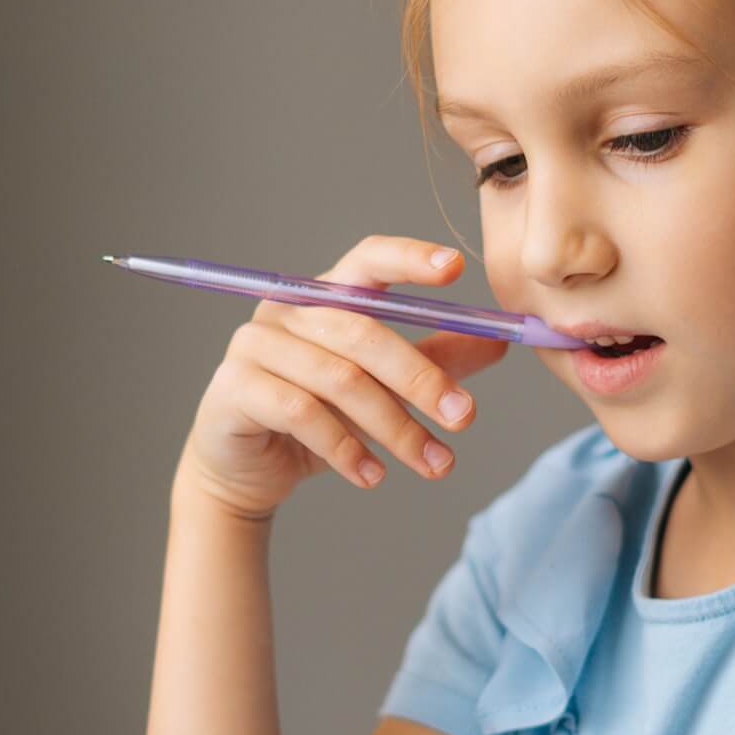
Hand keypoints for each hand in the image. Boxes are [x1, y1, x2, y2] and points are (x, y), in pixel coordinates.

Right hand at [174, 236, 509, 523]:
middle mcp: (287, 310)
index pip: (368, 259)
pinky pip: (303, 414)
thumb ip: (434, 360)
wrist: (249, 471)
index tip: (456, 269)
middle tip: (465, 417)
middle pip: (363, 331)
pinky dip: (346, 449)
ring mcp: (255, 345)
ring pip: (340, 380)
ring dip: (396, 428)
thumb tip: (498, 340)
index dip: (409, 259)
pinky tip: (374, 476)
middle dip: (421, 378)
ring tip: (434, 464)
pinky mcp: (235, 388)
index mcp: (325, 294)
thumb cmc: (318, 420)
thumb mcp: (384, 390)